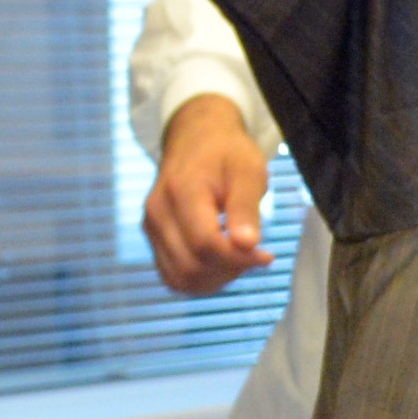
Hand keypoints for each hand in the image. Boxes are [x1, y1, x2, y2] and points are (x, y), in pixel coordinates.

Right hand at [144, 96, 270, 295]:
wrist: (196, 139)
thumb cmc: (227, 154)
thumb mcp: (248, 171)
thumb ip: (246, 208)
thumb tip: (247, 244)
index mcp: (181, 191)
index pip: (206, 244)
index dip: (240, 259)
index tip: (266, 254)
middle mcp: (158, 212)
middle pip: (192, 267)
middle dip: (230, 270)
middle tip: (254, 254)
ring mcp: (151, 226)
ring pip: (180, 278)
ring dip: (216, 279)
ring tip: (239, 257)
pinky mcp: (153, 237)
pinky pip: (174, 275)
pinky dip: (201, 279)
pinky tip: (222, 262)